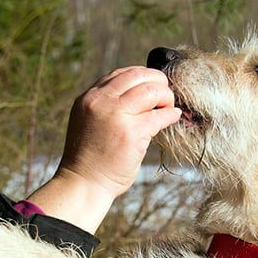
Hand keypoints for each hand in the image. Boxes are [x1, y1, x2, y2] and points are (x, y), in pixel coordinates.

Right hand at [28, 67, 180, 232]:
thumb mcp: (90, 122)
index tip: (153, 85)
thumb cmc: (90, 157)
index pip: (120, 74)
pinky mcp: (131, 133)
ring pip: (151, 91)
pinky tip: (174, 116)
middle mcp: (100, 102)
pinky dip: (170, 114)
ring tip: (169, 106)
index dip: (141, 76)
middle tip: (166, 94)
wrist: (83, 183)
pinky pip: (159, 116)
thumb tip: (138, 94)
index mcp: (89, 98)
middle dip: (157, 81)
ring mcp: (116, 116)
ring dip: (166, 96)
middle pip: (138, 76)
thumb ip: (107, 106)